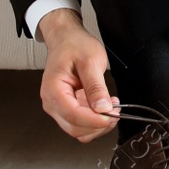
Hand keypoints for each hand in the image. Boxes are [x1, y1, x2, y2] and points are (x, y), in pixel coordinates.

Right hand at [37, 8, 117, 142]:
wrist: (66, 39)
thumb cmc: (75, 46)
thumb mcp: (91, 61)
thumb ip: (96, 86)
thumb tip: (103, 108)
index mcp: (54, 90)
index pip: (73, 116)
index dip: (94, 120)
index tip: (112, 115)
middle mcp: (52, 102)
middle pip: (74, 128)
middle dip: (97, 124)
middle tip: (116, 111)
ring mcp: (58, 107)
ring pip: (77, 129)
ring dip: (97, 124)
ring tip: (112, 107)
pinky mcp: (66, 107)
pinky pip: (80, 122)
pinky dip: (94, 120)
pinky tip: (105, 107)